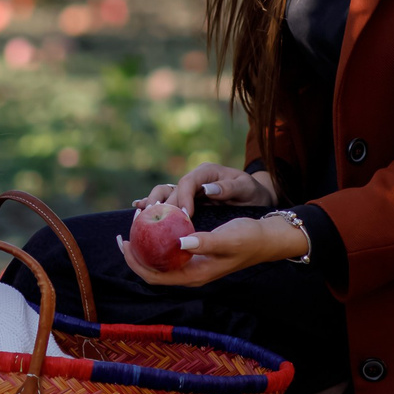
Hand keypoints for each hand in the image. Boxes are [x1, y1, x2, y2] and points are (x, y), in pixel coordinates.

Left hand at [116, 212, 310, 287]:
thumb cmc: (248, 238)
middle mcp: (190, 274)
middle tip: (123, 234)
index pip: (156, 277)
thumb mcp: (227, 238)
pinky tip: (153, 226)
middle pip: (153, 272)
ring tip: (134, 228)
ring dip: (144, 248)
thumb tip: (179, 243)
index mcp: (195, 276)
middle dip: (135, 256)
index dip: (136, 263)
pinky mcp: (195, 257)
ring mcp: (192, 267)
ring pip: (159, 262)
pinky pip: (168, 253)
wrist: (265, 239)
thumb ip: (204, 242)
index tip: (126, 243)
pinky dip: (157, 242)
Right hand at [137, 161, 277, 216]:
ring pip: (164, 192)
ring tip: (141, 216)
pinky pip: (166, 200)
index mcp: (207, 172)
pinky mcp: (186, 199)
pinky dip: (152, 203)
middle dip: (163, 205)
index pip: (189, 182)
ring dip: (153, 203)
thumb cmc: (252, 192)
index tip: (184, 215)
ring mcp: (188, 189)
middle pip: (172, 189)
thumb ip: (228, 188)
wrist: (255, 196)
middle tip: (156, 221)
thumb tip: (206, 189)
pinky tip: (137, 208)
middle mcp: (194, 179)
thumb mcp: (246, 188)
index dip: (183, 197)